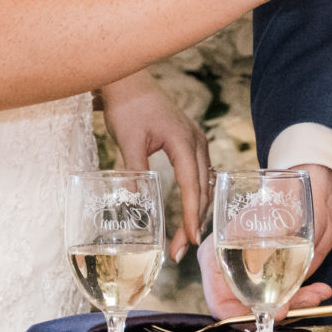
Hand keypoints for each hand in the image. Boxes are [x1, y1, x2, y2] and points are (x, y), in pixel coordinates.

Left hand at [98, 70, 208, 260]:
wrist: (128, 81)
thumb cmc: (127, 106)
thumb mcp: (128, 139)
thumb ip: (134, 169)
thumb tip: (133, 201)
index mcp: (183, 140)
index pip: (192, 185)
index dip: (192, 215)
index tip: (189, 239)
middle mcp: (196, 141)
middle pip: (202, 189)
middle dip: (194, 221)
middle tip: (180, 250)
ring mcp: (195, 141)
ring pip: (203, 183)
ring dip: (197, 211)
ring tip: (185, 238)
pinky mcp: (189, 142)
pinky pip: (199, 174)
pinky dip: (196, 195)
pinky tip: (191, 211)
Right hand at [195, 162, 331, 316]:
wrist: (310, 197)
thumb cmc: (282, 200)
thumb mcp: (268, 223)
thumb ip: (263, 253)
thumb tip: (267, 289)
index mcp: (215, 256)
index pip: (218, 301)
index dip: (237, 316)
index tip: (261, 316)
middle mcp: (232, 271)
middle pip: (243, 310)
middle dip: (269, 313)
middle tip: (290, 309)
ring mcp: (254, 277)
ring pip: (268, 308)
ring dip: (294, 305)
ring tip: (316, 294)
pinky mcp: (275, 281)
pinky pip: (286, 300)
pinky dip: (305, 298)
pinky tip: (320, 290)